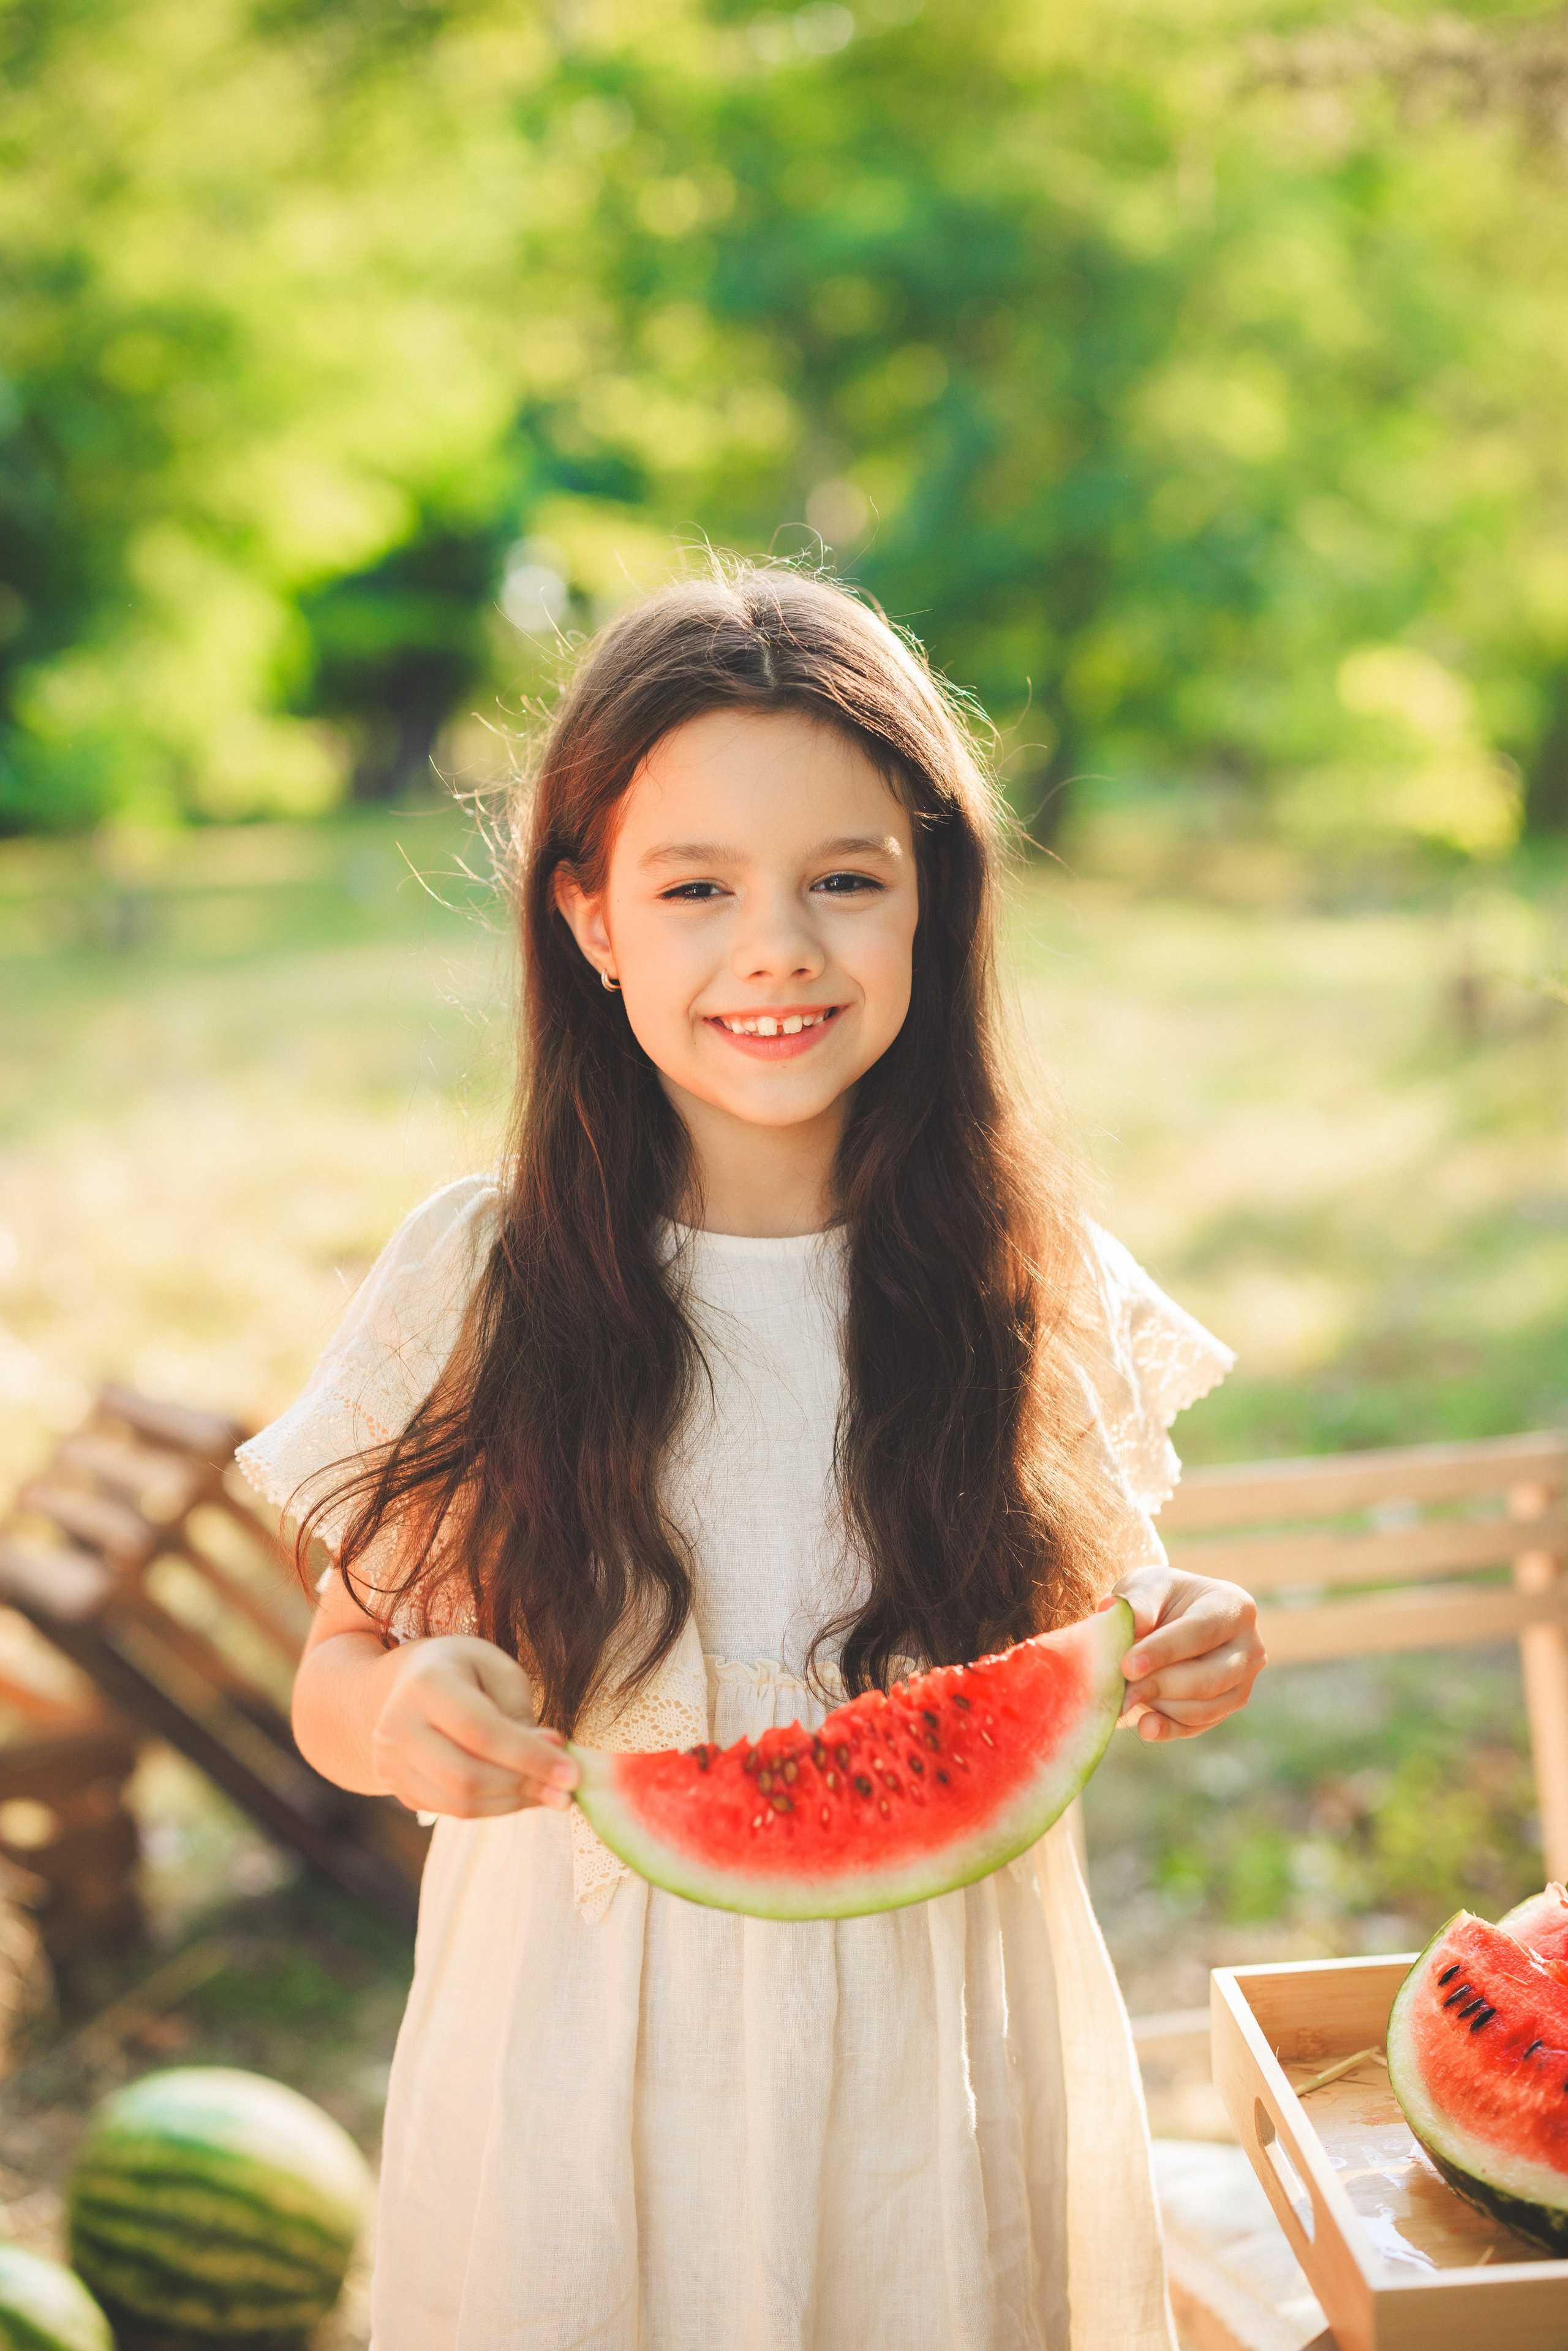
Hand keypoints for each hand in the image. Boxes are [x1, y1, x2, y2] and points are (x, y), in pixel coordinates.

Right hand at [369, 1635, 580, 1816]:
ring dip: (513, 1803)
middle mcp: (396, 1725)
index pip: (480, 1731)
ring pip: (458, 1803)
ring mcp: (390, 1762)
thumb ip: (520, 1714)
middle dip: (524, 1786)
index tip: (574, 1773)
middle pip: (465, 1776)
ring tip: (549, 1792)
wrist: (401, 1686)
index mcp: (425, 1682)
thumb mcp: (497, 1670)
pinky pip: (451, 1811)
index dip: (529, 1756)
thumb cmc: (463, 1671)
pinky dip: (493, 1807)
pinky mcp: (395, 1788)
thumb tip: (552, 1759)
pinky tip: (520, 1792)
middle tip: (567, 1790)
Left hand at [1097, 1565, 1265, 1741]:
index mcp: (1233, 1606)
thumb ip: (1136, 1602)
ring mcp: (1243, 1681)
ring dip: (1161, 1705)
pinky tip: (1144, 1726)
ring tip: (1126, 1695)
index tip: (1127, 1665)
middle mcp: (1249, 1646)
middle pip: (1209, 1677)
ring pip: (1205, 1707)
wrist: (1169, 1617)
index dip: (1164, 1651)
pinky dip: (1168, 1728)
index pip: (1201, 1632)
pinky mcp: (1228, 1707)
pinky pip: (1198, 1726)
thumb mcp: (1146, 1587)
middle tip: (1121, 1690)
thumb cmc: (1158, 1598)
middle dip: (1160, 1685)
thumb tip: (1113, 1612)